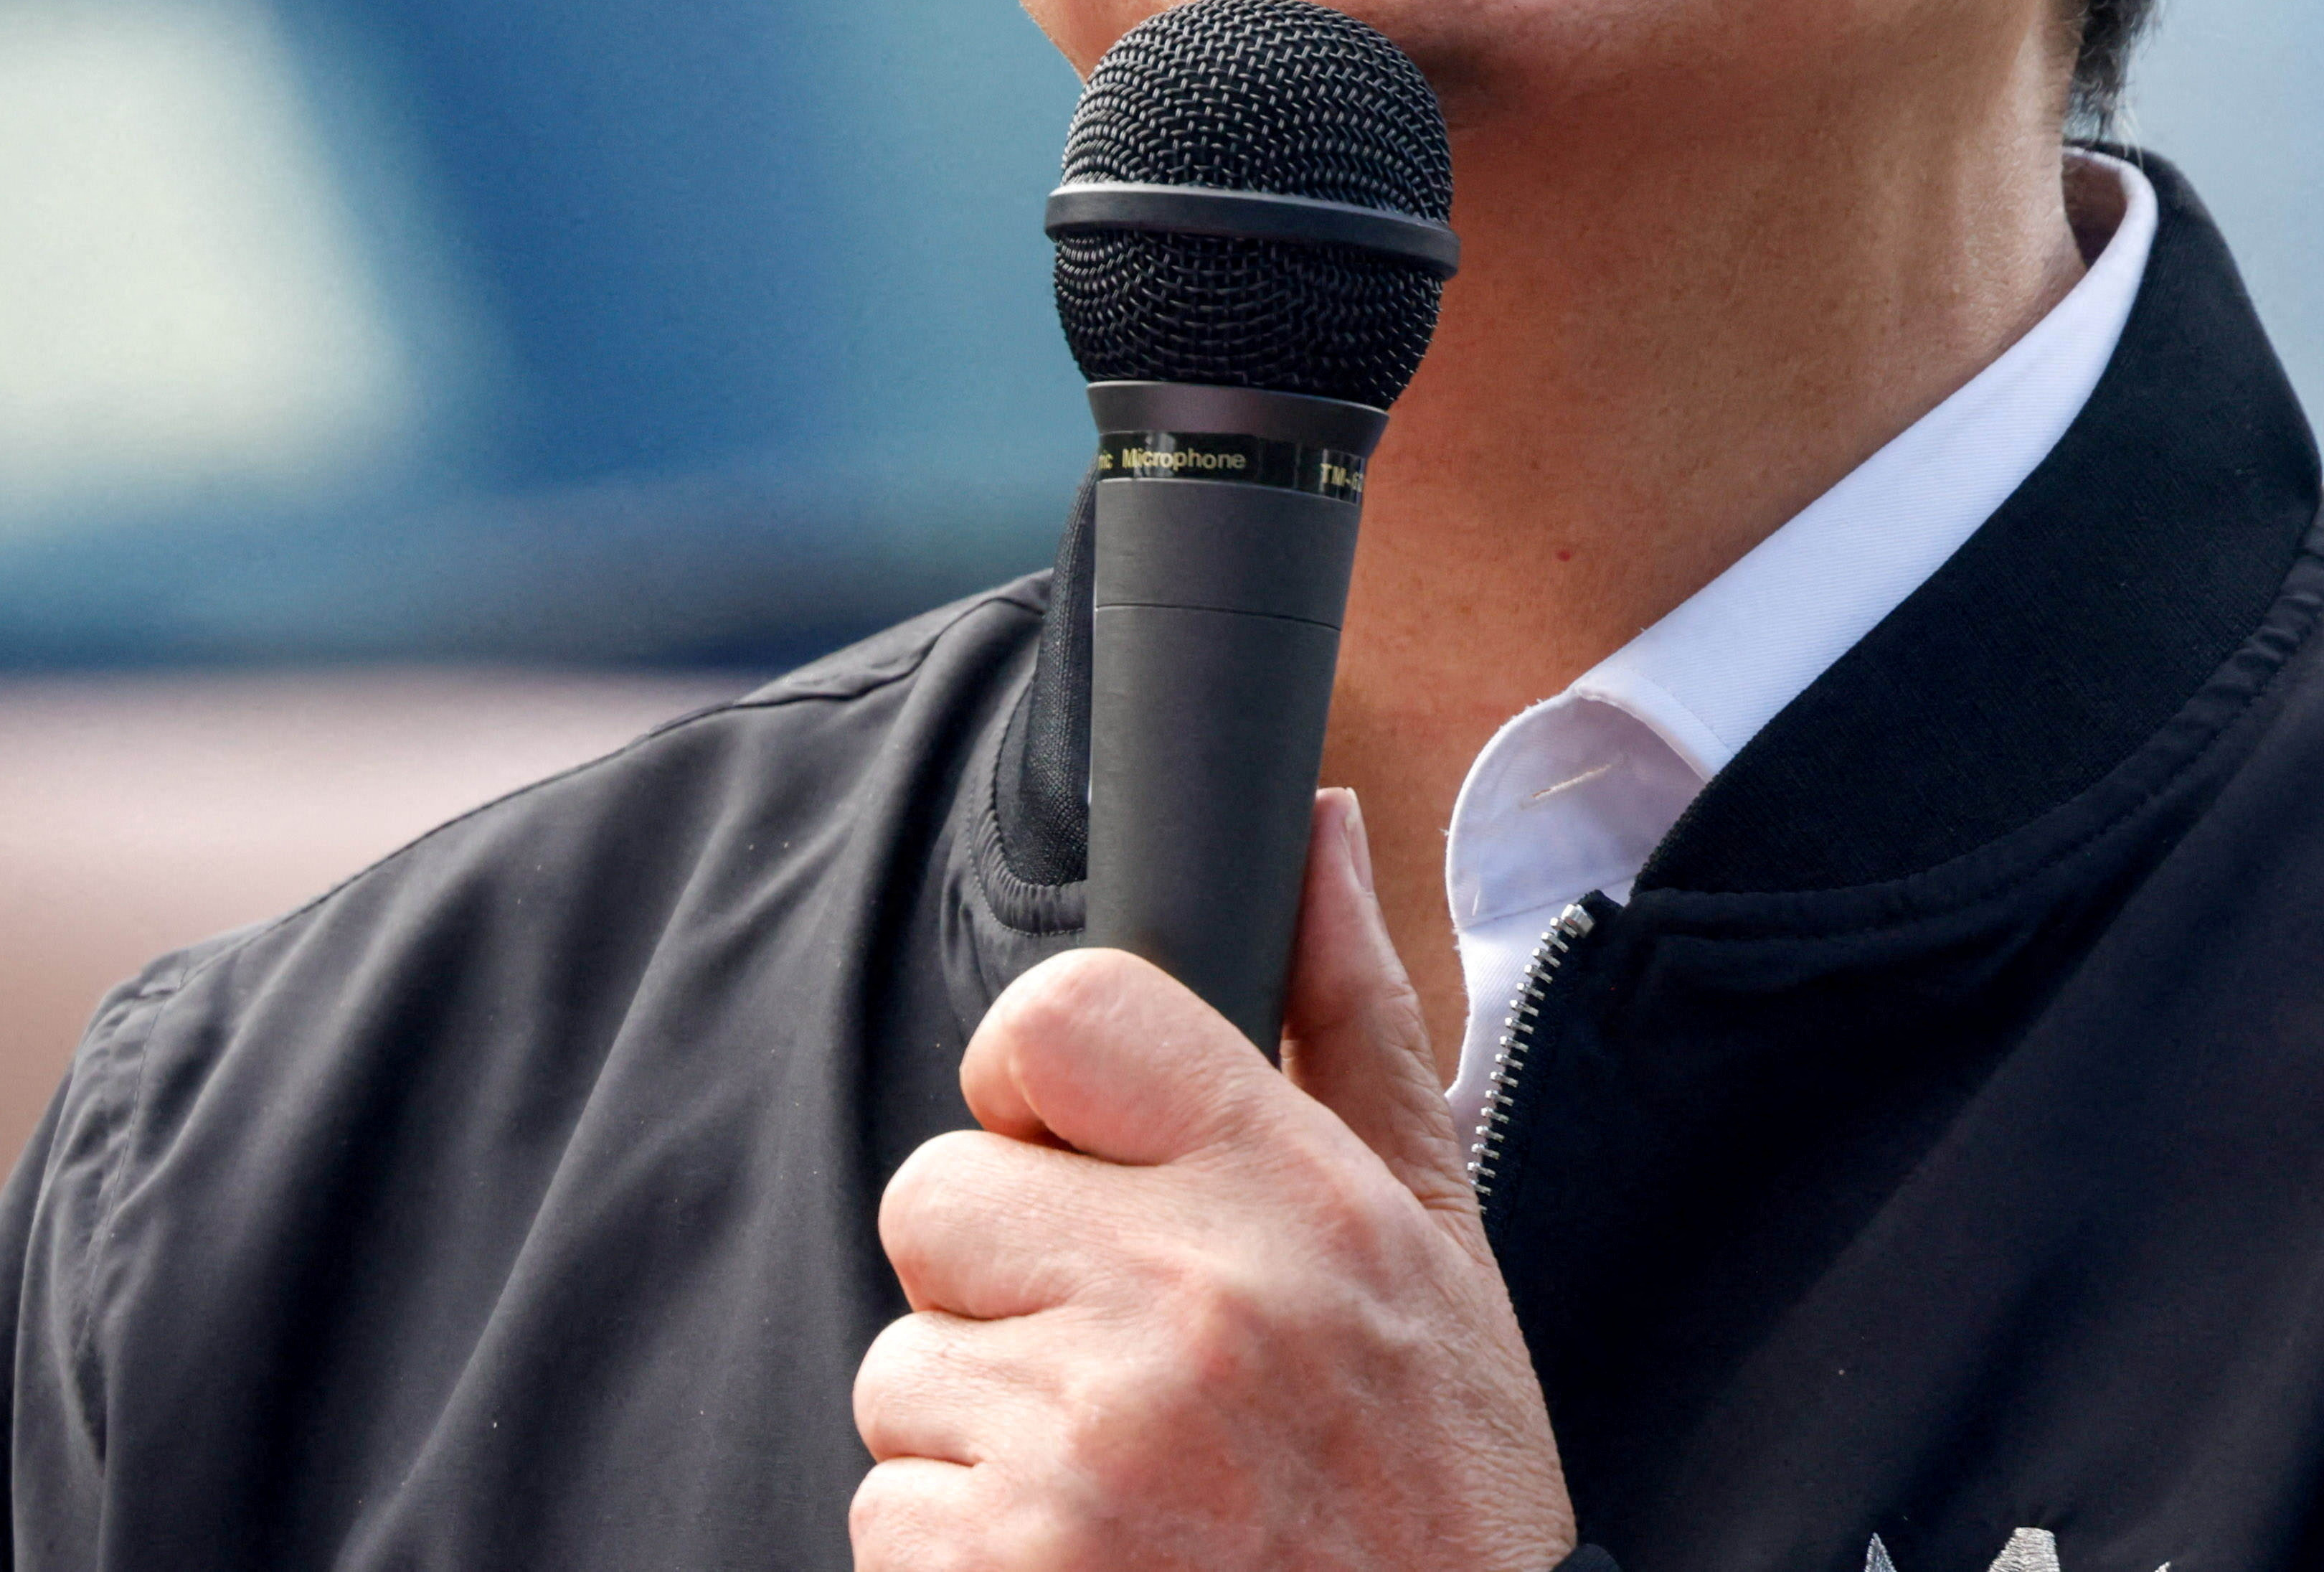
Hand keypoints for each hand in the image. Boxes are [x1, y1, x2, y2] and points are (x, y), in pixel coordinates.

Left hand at [851, 791, 1577, 1569]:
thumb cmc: (1436, 1489)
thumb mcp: (1438, 1245)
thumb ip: (1350, 1022)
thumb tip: (1321, 826)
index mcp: (1291, 1198)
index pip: (1054, 1015)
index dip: (1032, 1085)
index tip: (1073, 1156)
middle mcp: (1183, 1308)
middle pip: (935, 1192)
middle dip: (997, 1276)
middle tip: (1116, 1362)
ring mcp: (1085, 1449)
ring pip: (899, 1365)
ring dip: (981, 1431)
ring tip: (1125, 1486)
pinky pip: (885, 1509)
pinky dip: (960, 1553)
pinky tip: (1089, 1566)